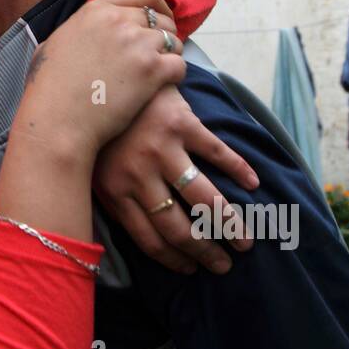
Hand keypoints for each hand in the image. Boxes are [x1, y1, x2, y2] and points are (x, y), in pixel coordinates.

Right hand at [14, 0, 185, 160]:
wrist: (58, 119)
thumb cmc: (49, 89)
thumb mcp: (54, 43)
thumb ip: (77, 29)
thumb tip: (83, 32)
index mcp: (96, 10)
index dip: (159, 8)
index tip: (160, 21)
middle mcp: (119, 21)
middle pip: (161, 18)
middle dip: (166, 33)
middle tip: (162, 52)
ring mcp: (137, 44)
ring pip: (173, 41)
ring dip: (171, 55)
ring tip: (161, 72)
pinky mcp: (151, 70)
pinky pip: (179, 65)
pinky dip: (175, 75)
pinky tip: (163, 86)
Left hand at [94, 85, 258, 274]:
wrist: (100, 78)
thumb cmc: (101, 131)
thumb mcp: (95, 171)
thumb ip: (115, 203)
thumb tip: (135, 245)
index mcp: (115, 191)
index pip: (150, 240)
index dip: (174, 259)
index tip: (191, 270)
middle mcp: (139, 174)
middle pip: (179, 228)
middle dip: (206, 252)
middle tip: (224, 265)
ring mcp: (162, 148)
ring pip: (204, 198)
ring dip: (230, 224)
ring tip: (245, 241)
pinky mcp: (182, 122)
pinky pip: (217, 152)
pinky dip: (239, 170)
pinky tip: (253, 184)